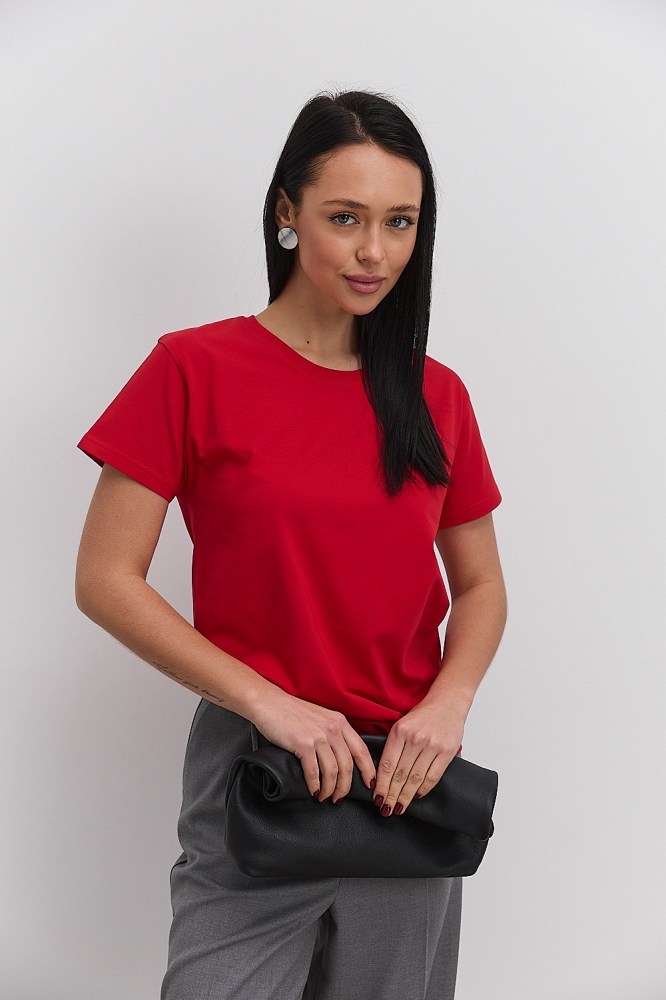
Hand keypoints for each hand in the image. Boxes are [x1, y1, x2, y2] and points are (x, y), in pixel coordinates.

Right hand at [251, 691, 375, 803]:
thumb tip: (340, 760)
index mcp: (340, 722)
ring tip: (324, 797)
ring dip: (329, 789)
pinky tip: (313, 791)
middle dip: (345, 787)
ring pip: (332, 772)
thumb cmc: (292, 713)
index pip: (361, 750)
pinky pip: (314, 772)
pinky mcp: (303, 744)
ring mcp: (319, 736)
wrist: (269, 703)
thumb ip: (333, 734)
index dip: (368, 771)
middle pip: (348, 766)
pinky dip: (314, 785)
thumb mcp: (321, 718)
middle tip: (339, 798)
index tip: (368, 785)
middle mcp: (333, 729)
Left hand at [372, 699, 464, 816]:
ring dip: (406, 796)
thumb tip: (383, 774)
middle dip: (392, 795)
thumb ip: (394, 746)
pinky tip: (416, 796)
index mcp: (400, 731)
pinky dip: (423, 789)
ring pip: (415, 778)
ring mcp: (432, 745)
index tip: (377, 799)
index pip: (387, 764)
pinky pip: (433, 776)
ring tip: (399, 808)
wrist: (448, 702)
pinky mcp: (447, 751)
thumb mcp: (402, 724)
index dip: (381, 785)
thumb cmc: (423, 715)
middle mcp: (415, 738)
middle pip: (400, 774)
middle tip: (386, 809)